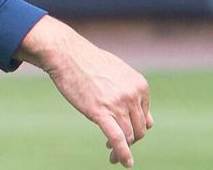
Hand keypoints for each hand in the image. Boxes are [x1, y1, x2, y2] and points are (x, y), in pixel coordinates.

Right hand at [15, 16, 151, 166]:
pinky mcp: (100, 112)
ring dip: (123, 149)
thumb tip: (137, 108)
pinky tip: (123, 162)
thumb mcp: (118, 71)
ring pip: (129, 136)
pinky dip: (122, 154)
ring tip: (112, 154)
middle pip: (139, 129)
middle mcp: (133, 95)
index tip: (124, 132)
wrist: (68, 54)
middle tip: (115, 145)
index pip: (144, 117)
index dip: (134, 128)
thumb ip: (130, 89)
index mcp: (140, 85)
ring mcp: (118, 104)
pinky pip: (117, 139)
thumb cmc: (89, 61)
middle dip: (130, 140)